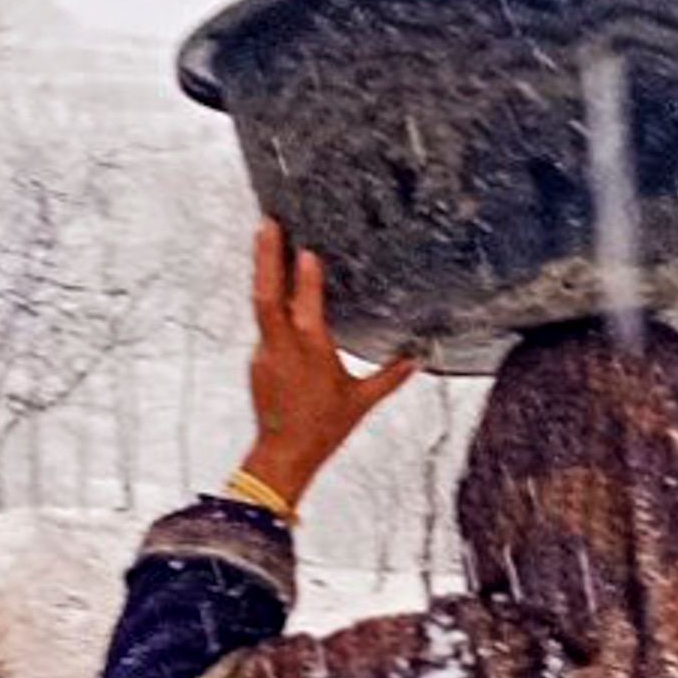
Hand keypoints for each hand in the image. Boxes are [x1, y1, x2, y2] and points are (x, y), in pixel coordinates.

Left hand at [237, 220, 420, 508]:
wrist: (283, 455)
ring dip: (263, 269)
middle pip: (268, 296)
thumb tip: (419, 358)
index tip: (307, 249)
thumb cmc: (324, 428)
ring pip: (261, 304)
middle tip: (268, 222)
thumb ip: (391, 376)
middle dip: (267, 257)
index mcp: (312, 353)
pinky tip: (273, 279)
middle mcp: (284, 348)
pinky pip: (263, 321)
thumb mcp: (362, 402)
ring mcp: (265, 352)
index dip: (305, 278)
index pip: (305, 307)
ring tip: (265, 235)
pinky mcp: (258, 358)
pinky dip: (268, 297)